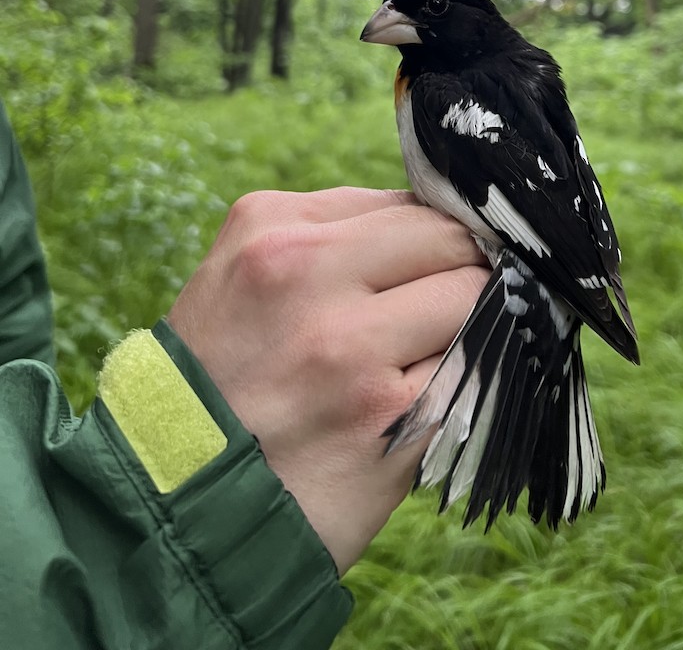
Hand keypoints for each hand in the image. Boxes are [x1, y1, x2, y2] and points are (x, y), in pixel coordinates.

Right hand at [168, 188, 488, 573]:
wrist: (180, 505)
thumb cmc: (222, 381)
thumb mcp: (243, 273)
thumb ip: (332, 236)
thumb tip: (439, 224)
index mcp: (273, 227)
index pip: (407, 203)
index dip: (432, 239)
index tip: (431, 269)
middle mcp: (309, 273)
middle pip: (450, 239)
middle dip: (461, 271)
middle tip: (439, 312)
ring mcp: (353, 345)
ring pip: (475, 298)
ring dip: (467, 327)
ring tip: (422, 360)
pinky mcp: (394, 414)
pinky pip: (475, 367)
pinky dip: (465, 381)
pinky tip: (420, 402)